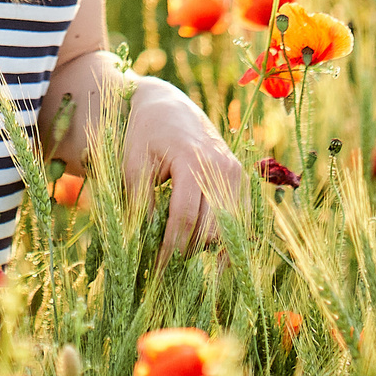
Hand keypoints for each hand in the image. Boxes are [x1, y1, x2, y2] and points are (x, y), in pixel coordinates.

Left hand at [123, 75, 246, 255]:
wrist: (169, 106)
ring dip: (207, 248)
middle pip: (210, 228)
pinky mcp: (241, 179)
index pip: (183, 218)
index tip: (157, 269)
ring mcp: (235, 174)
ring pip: (228, 229)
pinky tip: (212, 257)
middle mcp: (220, 168)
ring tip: (183, 260)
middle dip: (188, 252)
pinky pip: (239, 219)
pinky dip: (226, 239)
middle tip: (167, 268)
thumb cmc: (145, 134)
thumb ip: (141, 203)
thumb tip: (147, 244)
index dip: (170, 248)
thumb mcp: (134, 164)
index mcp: (191, 161)